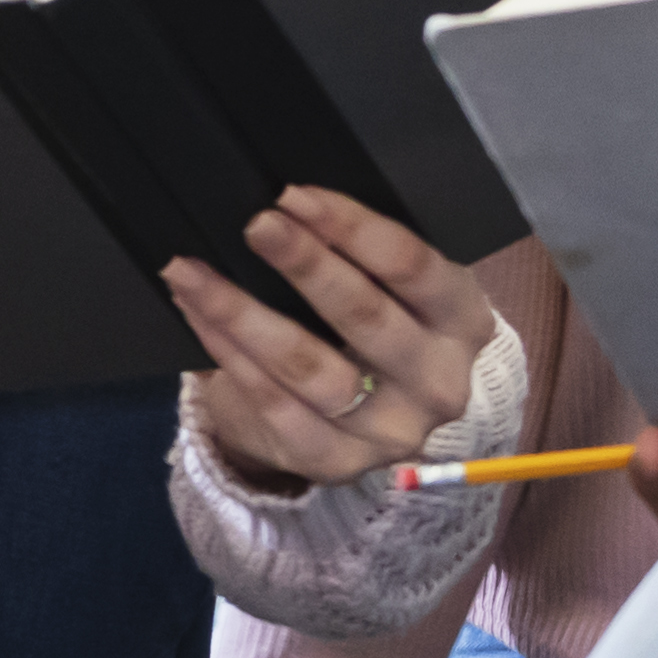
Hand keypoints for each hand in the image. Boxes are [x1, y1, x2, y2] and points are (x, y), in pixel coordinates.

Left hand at [172, 183, 503, 489]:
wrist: (375, 415)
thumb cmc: (381, 325)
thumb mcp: (400, 290)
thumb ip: (368, 255)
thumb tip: (290, 204)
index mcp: (463, 321)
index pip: (411, 266)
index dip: (351, 227)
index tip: (293, 196)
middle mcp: (438, 382)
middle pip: (365, 316)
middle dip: (303, 263)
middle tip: (255, 224)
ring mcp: (390, 431)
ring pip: (310, 369)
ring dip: (244, 314)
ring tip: (194, 273)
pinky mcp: (337, 461)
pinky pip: (274, 404)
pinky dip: (230, 354)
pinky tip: (199, 316)